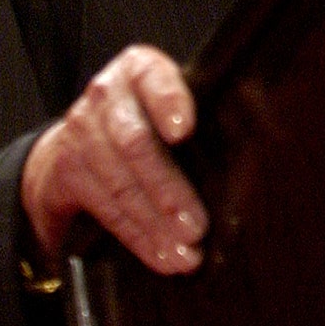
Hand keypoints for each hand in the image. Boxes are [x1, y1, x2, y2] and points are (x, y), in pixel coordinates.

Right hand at [20, 44, 208, 273]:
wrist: (77, 137)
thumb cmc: (148, 115)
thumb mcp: (169, 98)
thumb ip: (201, 108)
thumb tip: (255, 145)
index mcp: (139, 69)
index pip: (153, 79)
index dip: (168, 102)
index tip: (183, 131)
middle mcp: (106, 97)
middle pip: (135, 143)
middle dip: (168, 189)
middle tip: (196, 226)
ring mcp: (81, 134)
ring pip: (121, 184)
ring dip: (156, 225)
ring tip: (186, 252)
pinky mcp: (69, 172)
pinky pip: (108, 209)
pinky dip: (139, 238)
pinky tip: (162, 256)